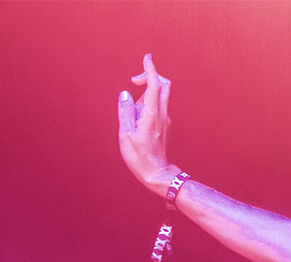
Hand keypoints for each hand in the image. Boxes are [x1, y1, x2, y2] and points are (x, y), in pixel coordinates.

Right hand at [117, 53, 178, 193]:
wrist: (157, 174)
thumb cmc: (139, 157)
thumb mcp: (125, 134)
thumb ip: (125, 111)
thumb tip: (126, 94)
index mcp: (152, 115)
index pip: (154, 85)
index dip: (150, 70)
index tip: (147, 58)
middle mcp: (162, 115)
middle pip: (163, 86)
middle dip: (150, 77)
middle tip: (134, 80)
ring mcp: (165, 120)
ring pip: (159, 97)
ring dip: (144, 95)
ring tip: (130, 114)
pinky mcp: (164, 126)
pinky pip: (157, 107)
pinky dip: (146, 105)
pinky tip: (136, 119)